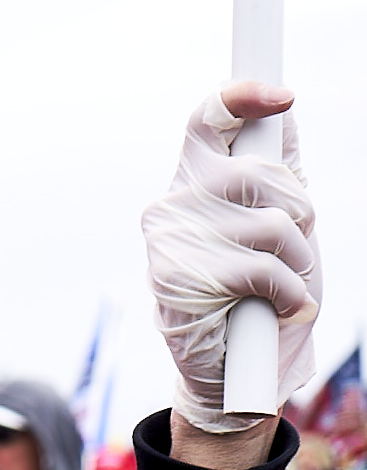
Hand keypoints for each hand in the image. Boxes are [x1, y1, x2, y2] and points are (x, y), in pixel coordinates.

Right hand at [142, 84, 318, 442]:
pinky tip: (281, 308)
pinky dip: (289, 293)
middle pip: (261, 172)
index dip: (243, 96)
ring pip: (272, 223)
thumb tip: (282, 113)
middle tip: (290, 250)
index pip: (207, 122)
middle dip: (298, 211)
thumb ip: (275, 174)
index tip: (283, 98)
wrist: (230, 372)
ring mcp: (170, 243)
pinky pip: (264, 269)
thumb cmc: (257, 295)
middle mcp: (171, 207)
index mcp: (191, 186)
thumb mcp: (276, 226)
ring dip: (298, 261)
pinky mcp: (181, 282)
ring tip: (284, 286)